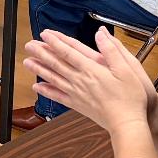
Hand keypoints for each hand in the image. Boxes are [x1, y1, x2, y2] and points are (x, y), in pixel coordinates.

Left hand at [23, 28, 155, 136]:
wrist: (127, 124)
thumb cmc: (130, 98)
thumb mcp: (127, 69)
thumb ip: (112, 50)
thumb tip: (101, 34)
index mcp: (92, 69)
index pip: (69, 52)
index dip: (55, 42)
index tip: (44, 34)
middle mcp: (80, 80)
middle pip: (56, 63)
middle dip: (41, 53)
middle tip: (29, 45)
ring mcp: (77, 93)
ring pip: (53, 78)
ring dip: (39, 69)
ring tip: (27, 62)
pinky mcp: (78, 105)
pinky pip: (58, 96)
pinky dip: (46, 91)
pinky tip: (37, 87)